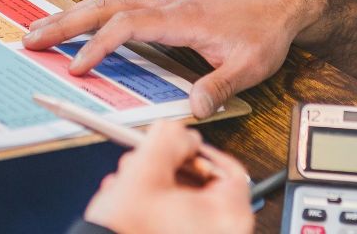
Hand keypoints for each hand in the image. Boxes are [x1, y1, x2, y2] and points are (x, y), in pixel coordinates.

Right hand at [24, 0, 321, 119]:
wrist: (280, 1)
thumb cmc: (264, 31)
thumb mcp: (249, 65)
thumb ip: (220, 86)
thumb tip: (194, 109)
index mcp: (180, 17)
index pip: (127, 25)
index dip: (99, 45)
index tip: (77, 66)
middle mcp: (164, 3)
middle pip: (104, 6)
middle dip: (65, 22)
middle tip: (29, 38)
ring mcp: (161, 0)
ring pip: (106, 1)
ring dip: (71, 14)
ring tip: (38, 29)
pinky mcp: (163, 4)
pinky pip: (117, 4)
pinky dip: (90, 11)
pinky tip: (74, 21)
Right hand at [82, 121, 252, 233]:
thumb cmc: (127, 231)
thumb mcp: (146, 170)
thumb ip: (169, 138)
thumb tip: (180, 132)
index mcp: (228, 217)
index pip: (227, 168)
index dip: (196, 150)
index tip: (176, 146)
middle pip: (203, 186)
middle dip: (167, 168)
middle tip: (143, 162)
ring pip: (184, 205)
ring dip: (154, 188)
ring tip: (127, 184)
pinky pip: (176, 225)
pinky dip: (154, 212)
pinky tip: (129, 206)